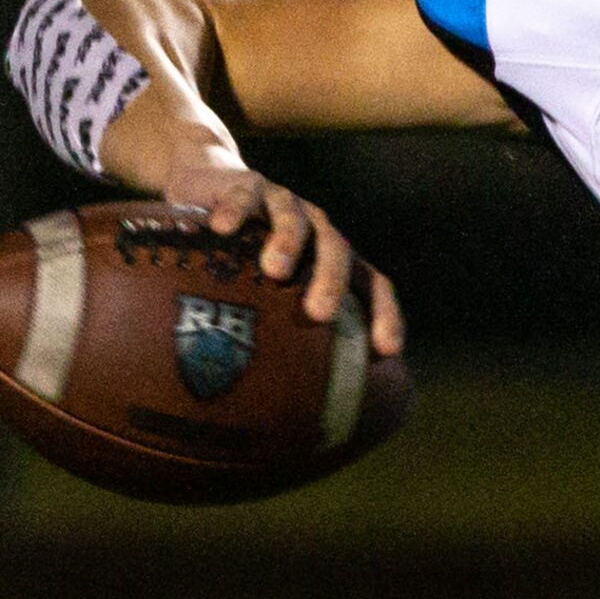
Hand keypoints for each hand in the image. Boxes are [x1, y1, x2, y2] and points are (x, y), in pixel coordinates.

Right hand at [163, 161, 404, 355]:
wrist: (213, 189)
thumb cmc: (245, 259)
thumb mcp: (265, 295)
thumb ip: (278, 336)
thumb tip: (275, 413)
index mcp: (336, 261)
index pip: (374, 286)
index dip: (384, 316)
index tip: (386, 351)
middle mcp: (319, 231)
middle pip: (338, 252)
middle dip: (331, 283)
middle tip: (319, 314)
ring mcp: (287, 204)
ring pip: (296, 219)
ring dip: (289, 243)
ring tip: (274, 269)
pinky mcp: (248, 185)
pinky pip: (245, 196)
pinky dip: (235, 210)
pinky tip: (221, 229)